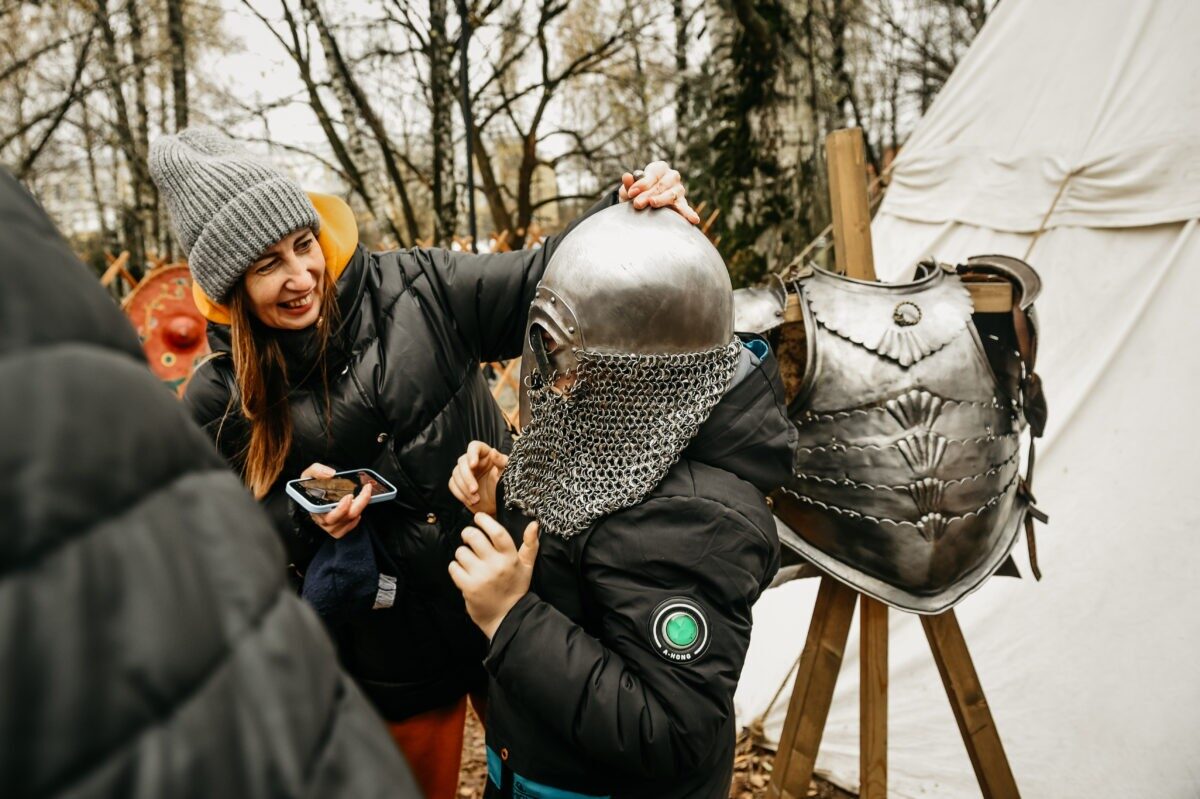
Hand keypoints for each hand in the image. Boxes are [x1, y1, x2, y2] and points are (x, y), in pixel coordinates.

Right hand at [301, 462, 371, 538]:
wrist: (310, 497)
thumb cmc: (310, 488)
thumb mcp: (308, 475)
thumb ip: (317, 470)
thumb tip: (331, 474)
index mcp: (315, 509)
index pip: (330, 514)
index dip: (342, 508)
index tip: (350, 496)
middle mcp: (323, 520)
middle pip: (346, 516)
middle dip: (360, 503)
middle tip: (366, 490)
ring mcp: (331, 527)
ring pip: (351, 520)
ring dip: (361, 507)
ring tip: (365, 494)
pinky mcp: (338, 530)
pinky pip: (351, 526)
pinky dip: (357, 516)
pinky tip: (358, 507)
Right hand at [448, 441, 508, 515]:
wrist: (497, 503)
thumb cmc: (503, 487)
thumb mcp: (506, 474)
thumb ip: (501, 462)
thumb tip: (493, 452)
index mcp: (485, 454)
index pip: (474, 446)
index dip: (472, 454)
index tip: (473, 465)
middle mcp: (473, 460)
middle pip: (462, 461)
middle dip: (467, 478)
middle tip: (474, 490)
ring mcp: (465, 471)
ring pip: (456, 474)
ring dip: (464, 488)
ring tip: (476, 499)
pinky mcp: (458, 482)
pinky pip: (452, 484)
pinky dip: (460, 494)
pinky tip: (470, 501)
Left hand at [448, 512, 539, 639]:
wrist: (506, 617)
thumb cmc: (515, 589)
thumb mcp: (526, 567)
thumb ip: (530, 545)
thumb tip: (534, 524)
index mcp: (510, 558)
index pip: (497, 532)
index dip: (485, 521)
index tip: (478, 518)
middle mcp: (496, 566)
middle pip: (474, 537)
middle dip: (468, 533)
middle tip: (469, 537)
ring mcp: (482, 577)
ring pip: (461, 552)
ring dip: (462, 554)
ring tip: (469, 561)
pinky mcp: (469, 587)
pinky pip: (454, 567)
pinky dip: (455, 568)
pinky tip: (463, 572)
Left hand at [619, 160, 700, 224]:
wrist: (644, 204)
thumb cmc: (637, 194)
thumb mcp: (630, 189)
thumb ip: (629, 184)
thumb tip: (626, 176)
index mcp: (659, 168)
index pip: (652, 175)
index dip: (641, 183)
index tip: (631, 193)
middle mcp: (672, 176)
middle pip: (662, 185)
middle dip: (648, 194)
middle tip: (637, 204)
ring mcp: (679, 190)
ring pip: (672, 194)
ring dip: (662, 199)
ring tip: (653, 204)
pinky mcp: (682, 203)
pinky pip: (686, 208)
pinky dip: (689, 214)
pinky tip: (694, 219)